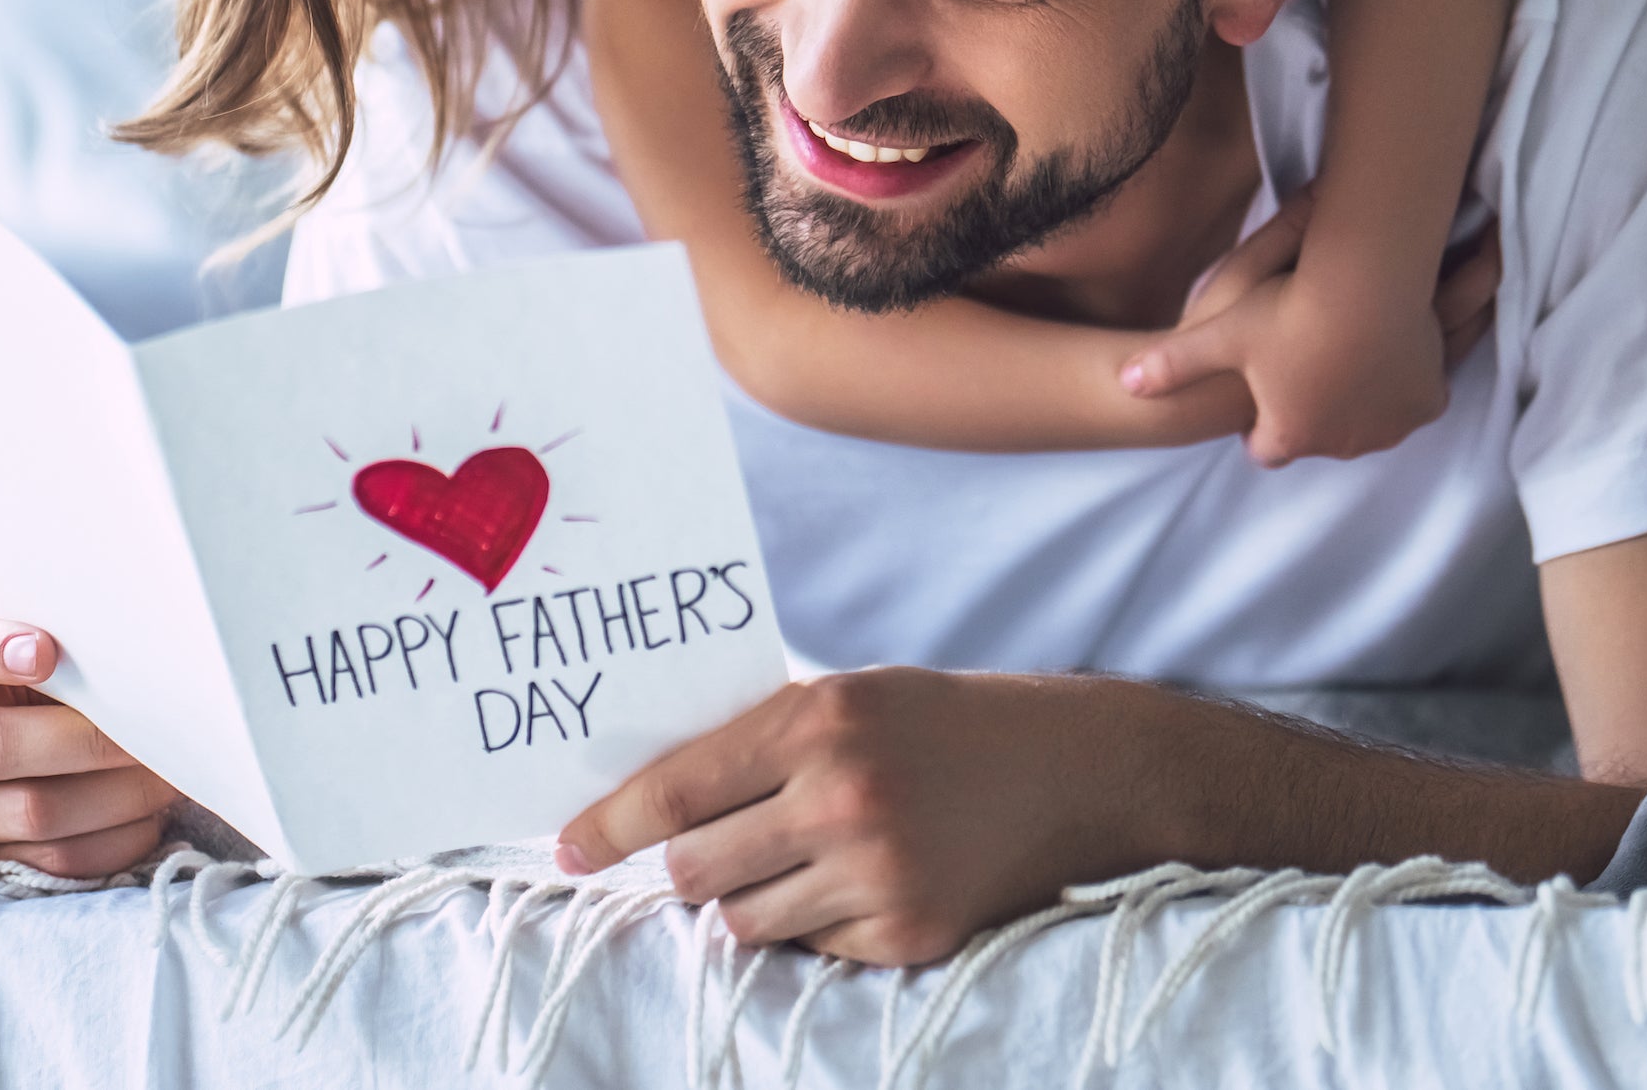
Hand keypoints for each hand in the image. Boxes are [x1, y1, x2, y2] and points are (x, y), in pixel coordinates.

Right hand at [0, 614, 179, 877]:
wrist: (11, 770)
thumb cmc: (44, 698)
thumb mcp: (42, 660)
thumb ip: (75, 650)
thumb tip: (149, 653)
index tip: (45, 649)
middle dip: (87, 740)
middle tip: (155, 728)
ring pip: (34, 812)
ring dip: (117, 793)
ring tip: (168, 772)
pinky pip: (58, 862)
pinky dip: (117, 837)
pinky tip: (149, 813)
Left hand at [555, 669, 1172, 966]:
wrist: (1078, 769)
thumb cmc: (948, 722)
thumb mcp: (854, 695)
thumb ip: (763, 738)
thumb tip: (658, 797)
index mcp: (817, 720)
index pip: (677, 788)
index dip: (608, 826)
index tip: (567, 850)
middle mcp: (841, 796)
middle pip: (696, 870)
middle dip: (684, 871)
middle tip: (706, 854)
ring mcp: (877, 872)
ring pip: (744, 922)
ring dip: (748, 902)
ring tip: (798, 863)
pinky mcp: (909, 933)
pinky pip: (811, 950)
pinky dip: (814, 925)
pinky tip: (860, 884)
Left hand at [1117, 192, 1500, 466]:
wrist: (1368, 284)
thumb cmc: (1287, 309)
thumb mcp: (1219, 334)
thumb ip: (1171, 363)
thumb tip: (1122, 384)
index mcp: (1289, 435)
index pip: (1266, 448)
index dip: (1257, 422)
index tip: (1258, 389)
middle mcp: (1341, 444)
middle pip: (1318, 436)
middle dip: (1309, 409)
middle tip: (1302, 362)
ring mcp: (1389, 427)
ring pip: (1367, 421)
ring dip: (1356, 398)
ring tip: (1344, 351)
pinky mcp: (1427, 402)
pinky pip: (1410, 399)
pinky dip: (1399, 383)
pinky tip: (1385, 348)